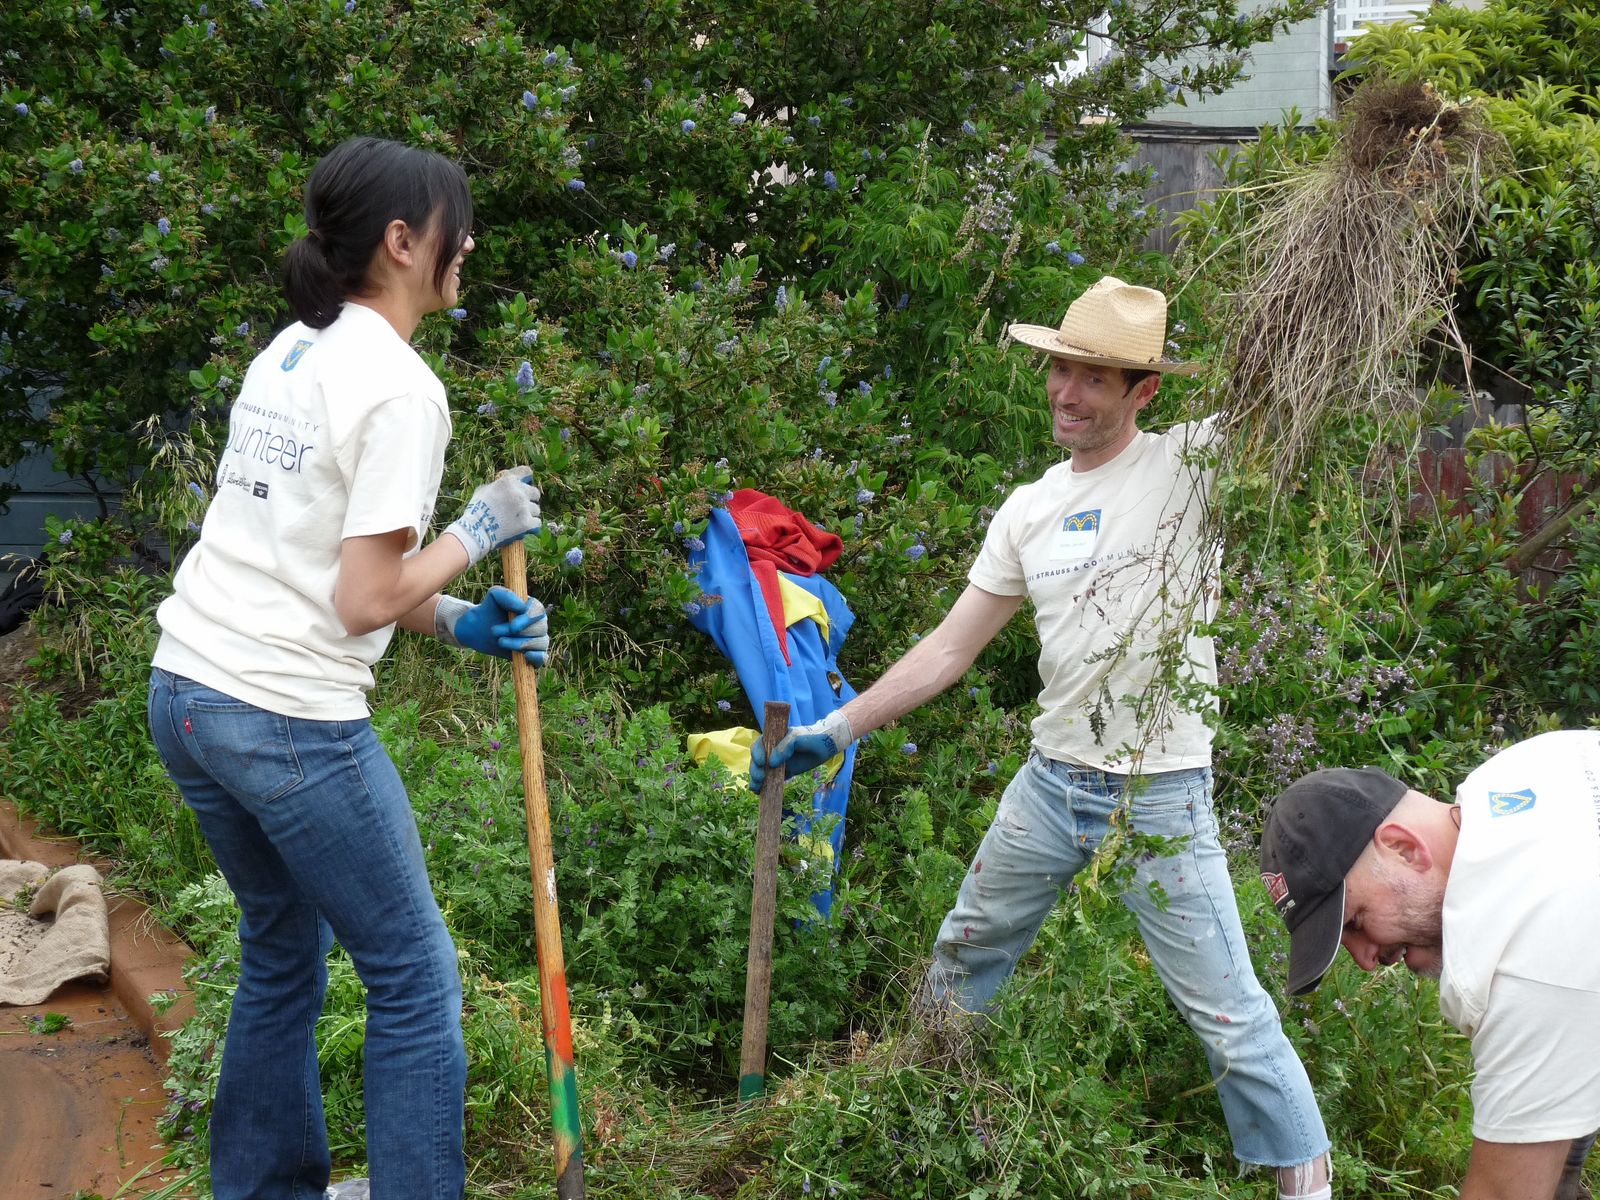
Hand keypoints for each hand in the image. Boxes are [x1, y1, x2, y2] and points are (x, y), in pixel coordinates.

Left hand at [434, 587, 548, 665]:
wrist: (478, 630)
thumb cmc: (488, 611)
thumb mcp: (493, 597)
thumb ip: (506, 595)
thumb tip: (522, 607)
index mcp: (532, 607)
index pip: (539, 611)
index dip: (527, 620)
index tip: (512, 626)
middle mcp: (539, 622)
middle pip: (540, 628)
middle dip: (517, 633)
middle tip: (495, 632)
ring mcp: (538, 639)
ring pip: (541, 643)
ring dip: (519, 644)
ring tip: (500, 642)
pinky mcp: (534, 655)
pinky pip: (543, 657)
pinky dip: (536, 657)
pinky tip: (524, 656)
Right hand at [444, 469, 540, 565]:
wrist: (476, 530)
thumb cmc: (476, 510)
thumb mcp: (484, 490)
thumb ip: (498, 485)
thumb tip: (507, 485)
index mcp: (508, 481)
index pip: (526, 472)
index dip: (527, 477)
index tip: (526, 482)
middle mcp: (519, 492)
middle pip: (535, 492)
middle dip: (530, 498)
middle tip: (522, 505)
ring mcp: (524, 508)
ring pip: (536, 509)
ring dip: (530, 513)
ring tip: (518, 519)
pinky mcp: (527, 523)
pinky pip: (537, 522)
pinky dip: (532, 525)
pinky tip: (524, 527)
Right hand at [749, 709, 854, 792]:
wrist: (827, 745)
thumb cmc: (811, 737)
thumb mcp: (797, 738)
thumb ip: (784, 747)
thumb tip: (771, 763)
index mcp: (773, 739)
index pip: (759, 745)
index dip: (757, 754)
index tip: (762, 763)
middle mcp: (773, 751)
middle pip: (757, 760)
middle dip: (755, 769)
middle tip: (760, 778)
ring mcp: (778, 763)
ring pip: (762, 771)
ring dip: (757, 779)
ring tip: (757, 788)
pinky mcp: (785, 773)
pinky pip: (772, 780)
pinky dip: (765, 786)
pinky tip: (760, 793)